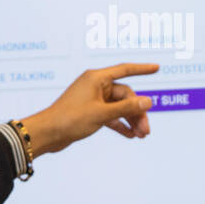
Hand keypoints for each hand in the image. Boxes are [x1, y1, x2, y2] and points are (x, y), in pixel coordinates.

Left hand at [16, 62, 158, 155]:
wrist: (47, 134)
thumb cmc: (70, 119)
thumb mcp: (102, 114)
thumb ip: (126, 108)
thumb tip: (148, 101)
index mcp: (96, 78)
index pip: (125, 69)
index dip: (142, 69)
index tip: (157, 68)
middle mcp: (95, 86)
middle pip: (125, 95)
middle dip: (137, 111)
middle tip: (146, 130)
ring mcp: (93, 99)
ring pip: (119, 107)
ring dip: (130, 119)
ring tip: (141, 135)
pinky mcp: (90, 112)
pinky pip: (110, 115)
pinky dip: (120, 124)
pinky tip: (130, 135)